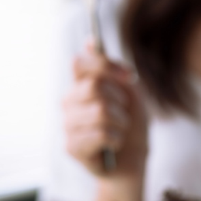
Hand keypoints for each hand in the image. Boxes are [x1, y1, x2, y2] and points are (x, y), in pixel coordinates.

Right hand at [62, 42, 147, 176]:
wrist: (133, 160)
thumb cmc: (131, 125)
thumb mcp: (129, 93)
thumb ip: (110, 69)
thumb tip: (90, 40)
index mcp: (80, 85)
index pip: (81, 63)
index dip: (107, 67)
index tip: (129, 77)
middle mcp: (68, 102)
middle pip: (94, 86)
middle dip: (120, 101)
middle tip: (123, 114)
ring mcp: (67, 124)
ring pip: (100, 111)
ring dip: (121, 123)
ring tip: (119, 131)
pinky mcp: (71, 147)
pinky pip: (101, 134)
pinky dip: (117, 140)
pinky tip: (113, 146)